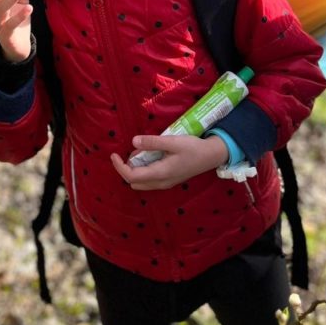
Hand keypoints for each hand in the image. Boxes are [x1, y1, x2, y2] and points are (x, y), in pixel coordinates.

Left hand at [110, 133, 228, 189]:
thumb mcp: (172, 141)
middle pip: (134, 182)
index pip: (132, 176)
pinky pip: (149, 180)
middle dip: (126, 169)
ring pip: (142, 182)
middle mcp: (161, 183)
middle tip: (129, 153)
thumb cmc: (193, 148)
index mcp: (160, 174)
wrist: (211, 156)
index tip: (114, 154)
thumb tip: (133, 142)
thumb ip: (152, 142)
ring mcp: (165, 183)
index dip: (119, 167)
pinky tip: (149, 156)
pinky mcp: (169, 180)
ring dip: (135, 169)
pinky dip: (143, 170)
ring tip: (141, 152)